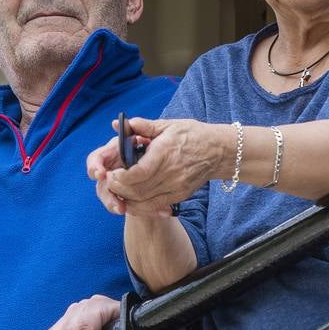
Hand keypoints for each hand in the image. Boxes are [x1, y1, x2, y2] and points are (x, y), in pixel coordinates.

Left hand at [88, 117, 225, 216]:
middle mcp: (171, 172)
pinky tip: (131, 199)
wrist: (219, 151)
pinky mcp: (180, 195)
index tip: (111, 174)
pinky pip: (155, 206)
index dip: (120, 178)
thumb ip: (142, 126)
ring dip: (126, 198)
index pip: (138, 173)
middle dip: (119, 188)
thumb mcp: (168, 125)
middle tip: (109, 182)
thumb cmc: (192, 134)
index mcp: (165, 152)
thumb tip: (118, 123)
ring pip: (144, 200)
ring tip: (118, 189)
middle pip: (137, 189)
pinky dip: (140, 205)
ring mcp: (176, 186)